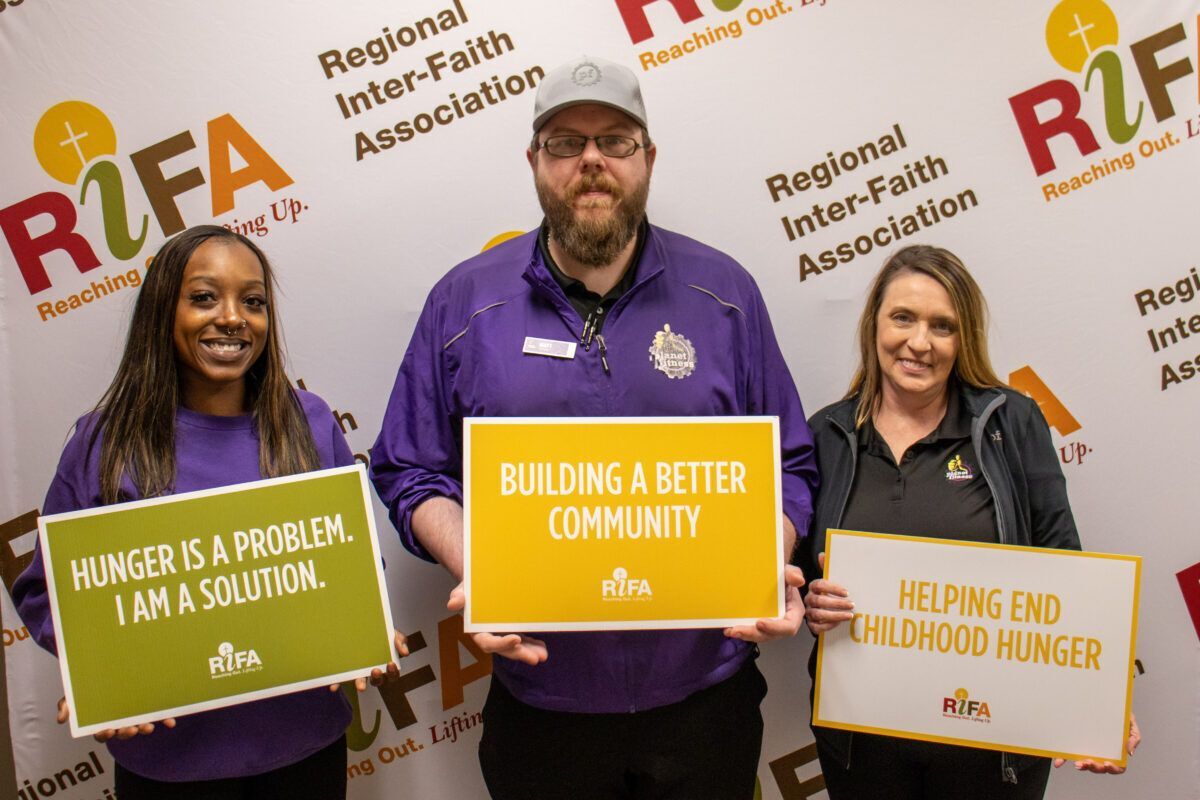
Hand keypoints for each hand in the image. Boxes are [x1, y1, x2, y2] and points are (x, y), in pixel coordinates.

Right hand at [58, 696, 175, 741]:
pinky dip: (165, 720)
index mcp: (102, 721)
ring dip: (145, 728)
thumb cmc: (90, 687)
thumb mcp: (76, 695)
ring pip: (141, 726)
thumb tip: (60, 719)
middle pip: (123, 732)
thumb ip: (66, 705)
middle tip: (131, 729)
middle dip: (127, 733)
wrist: (111, 670)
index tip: (109, 730)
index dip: (105, 734)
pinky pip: (159, 717)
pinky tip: (171, 722)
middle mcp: (120, 721)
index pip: (102, 733)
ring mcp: (136, 716)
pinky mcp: (150, 709)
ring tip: (147, 726)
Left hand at [330, 631, 410, 692]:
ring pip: (361, 683)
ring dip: (361, 684)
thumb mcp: (391, 633)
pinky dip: (338, 684)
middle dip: (377, 677)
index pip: (392, 674)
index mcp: (385, 665)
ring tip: (360, 685)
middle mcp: (373, 671)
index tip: (391, 664)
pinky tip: (334, 686)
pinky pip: (342, 680)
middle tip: (375, 670)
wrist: (362, 626)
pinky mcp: (346, 671)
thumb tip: (405, 652)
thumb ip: (399, 639)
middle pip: (378, 681)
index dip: (392, 672)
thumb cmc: (380, 633)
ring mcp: (359, 672)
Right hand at [446, 582, 547, 665]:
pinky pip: (522, 640)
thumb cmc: (468, 590)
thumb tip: (453, 603)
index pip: (488, 642)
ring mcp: (501, 634)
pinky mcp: (511, 630)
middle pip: (505, 649)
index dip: (501, 643)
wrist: (477, 586)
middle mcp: (489, 636)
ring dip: (529, 652)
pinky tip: (542, 647)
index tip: (515, 639)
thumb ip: (458, 597)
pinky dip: (532, 644)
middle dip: (520, 654)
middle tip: (535, 658)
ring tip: (542, 655)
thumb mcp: (461, 591)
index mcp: (476, 631)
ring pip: (516, 647)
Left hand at [724, 565, 806, 642]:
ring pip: (759, 636)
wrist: (772, 578)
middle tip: (738, 630)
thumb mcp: (787, 573)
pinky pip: (750, 632)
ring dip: (744, 635)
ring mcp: (770, 626)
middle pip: (770, 635)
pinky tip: (728, 629)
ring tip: (731, 631)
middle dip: (753, 634)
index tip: (760, 623)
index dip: (775, 628)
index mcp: (793, 614)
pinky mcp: (759, 626)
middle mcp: (782, 623)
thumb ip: (793, 574)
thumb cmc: (782, 577)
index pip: (789, 627)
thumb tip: (798, 579)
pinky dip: (739, 632)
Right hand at [803, 552, 854, 633]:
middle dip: (837, 603)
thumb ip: (827, 568)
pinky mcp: (812, 624)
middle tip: (851, 604)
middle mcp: (809, 599)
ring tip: (849, 615)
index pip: (819, 585)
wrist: (828, 611)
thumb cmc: (831, 594)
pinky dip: (829, 625)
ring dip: (835, 615)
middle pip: (819, 601)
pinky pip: (817, 626)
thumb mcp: (831, 581)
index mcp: (813, 587)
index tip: (847, 592)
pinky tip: (840, 623)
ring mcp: (809, 612)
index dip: (832, 588)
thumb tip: (823, 554)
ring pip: (819, 614)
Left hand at [1053, 712, 1139, 772]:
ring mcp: (1088, 748)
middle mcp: (1102, 752)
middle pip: (1100, 767)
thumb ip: (1134, 737)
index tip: (1107, 763)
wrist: (1102, 698)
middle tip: (1087, 762)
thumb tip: (1130, 753)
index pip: (1117, 766)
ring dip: (1082, 766)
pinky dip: (1063, 760)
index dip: (1113, 768)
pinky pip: (1068, 753)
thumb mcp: (1130, 721)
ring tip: (1077, 763)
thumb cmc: (1119, 712)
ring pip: (1085, 763)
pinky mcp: (1075, 742)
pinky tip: (1058, 763)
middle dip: (1094, 767)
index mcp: (1116, 751)